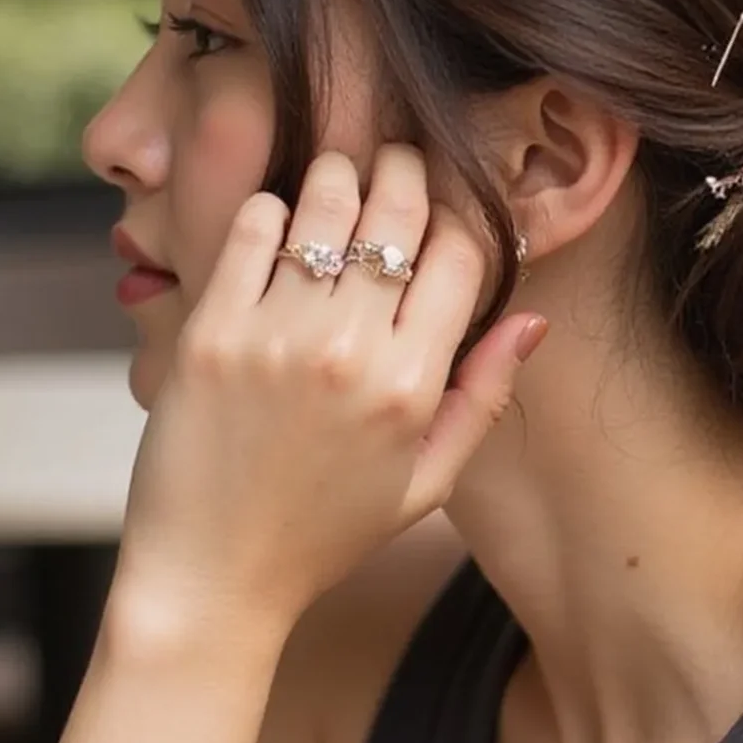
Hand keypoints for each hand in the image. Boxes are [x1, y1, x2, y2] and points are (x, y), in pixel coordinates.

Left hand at [114, 146, 544, 648]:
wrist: (213, 577)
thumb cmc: (322, 535)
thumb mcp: (427, 483)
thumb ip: (483, 397)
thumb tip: (532, 318)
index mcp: (411, 389)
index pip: (460, 256)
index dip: (461, 222)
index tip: (445, 218)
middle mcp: (349, 353)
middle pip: (398, 212)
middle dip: (406, 174)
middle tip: (396, 164)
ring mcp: (275, 338)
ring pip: (325, 203)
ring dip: (339, 175)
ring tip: (340, 175)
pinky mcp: (211, 332)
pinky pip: (251, 230)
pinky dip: (271, 211)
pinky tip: (279, 223)